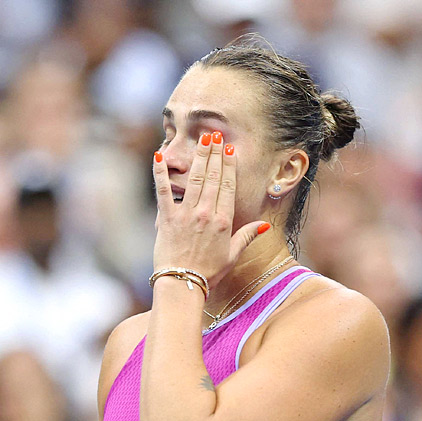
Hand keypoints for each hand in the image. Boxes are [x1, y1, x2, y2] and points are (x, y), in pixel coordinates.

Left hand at [152, 131, 266, 285]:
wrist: (183, 284)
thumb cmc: (208, 272)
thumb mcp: (232, 255)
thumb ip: (247, 236)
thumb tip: (263, 225)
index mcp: (224, 221)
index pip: (228, 186)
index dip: (229, 165)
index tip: (229, 149)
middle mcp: (206, 213)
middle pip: (213, 177)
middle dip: (215, 153)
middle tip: (215, 134)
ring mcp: (186, 214)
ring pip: (195, 178)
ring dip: (199, 156)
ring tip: (202, 139)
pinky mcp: (167, 219)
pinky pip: (163, 191)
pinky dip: (160, 173)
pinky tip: (158, 156)